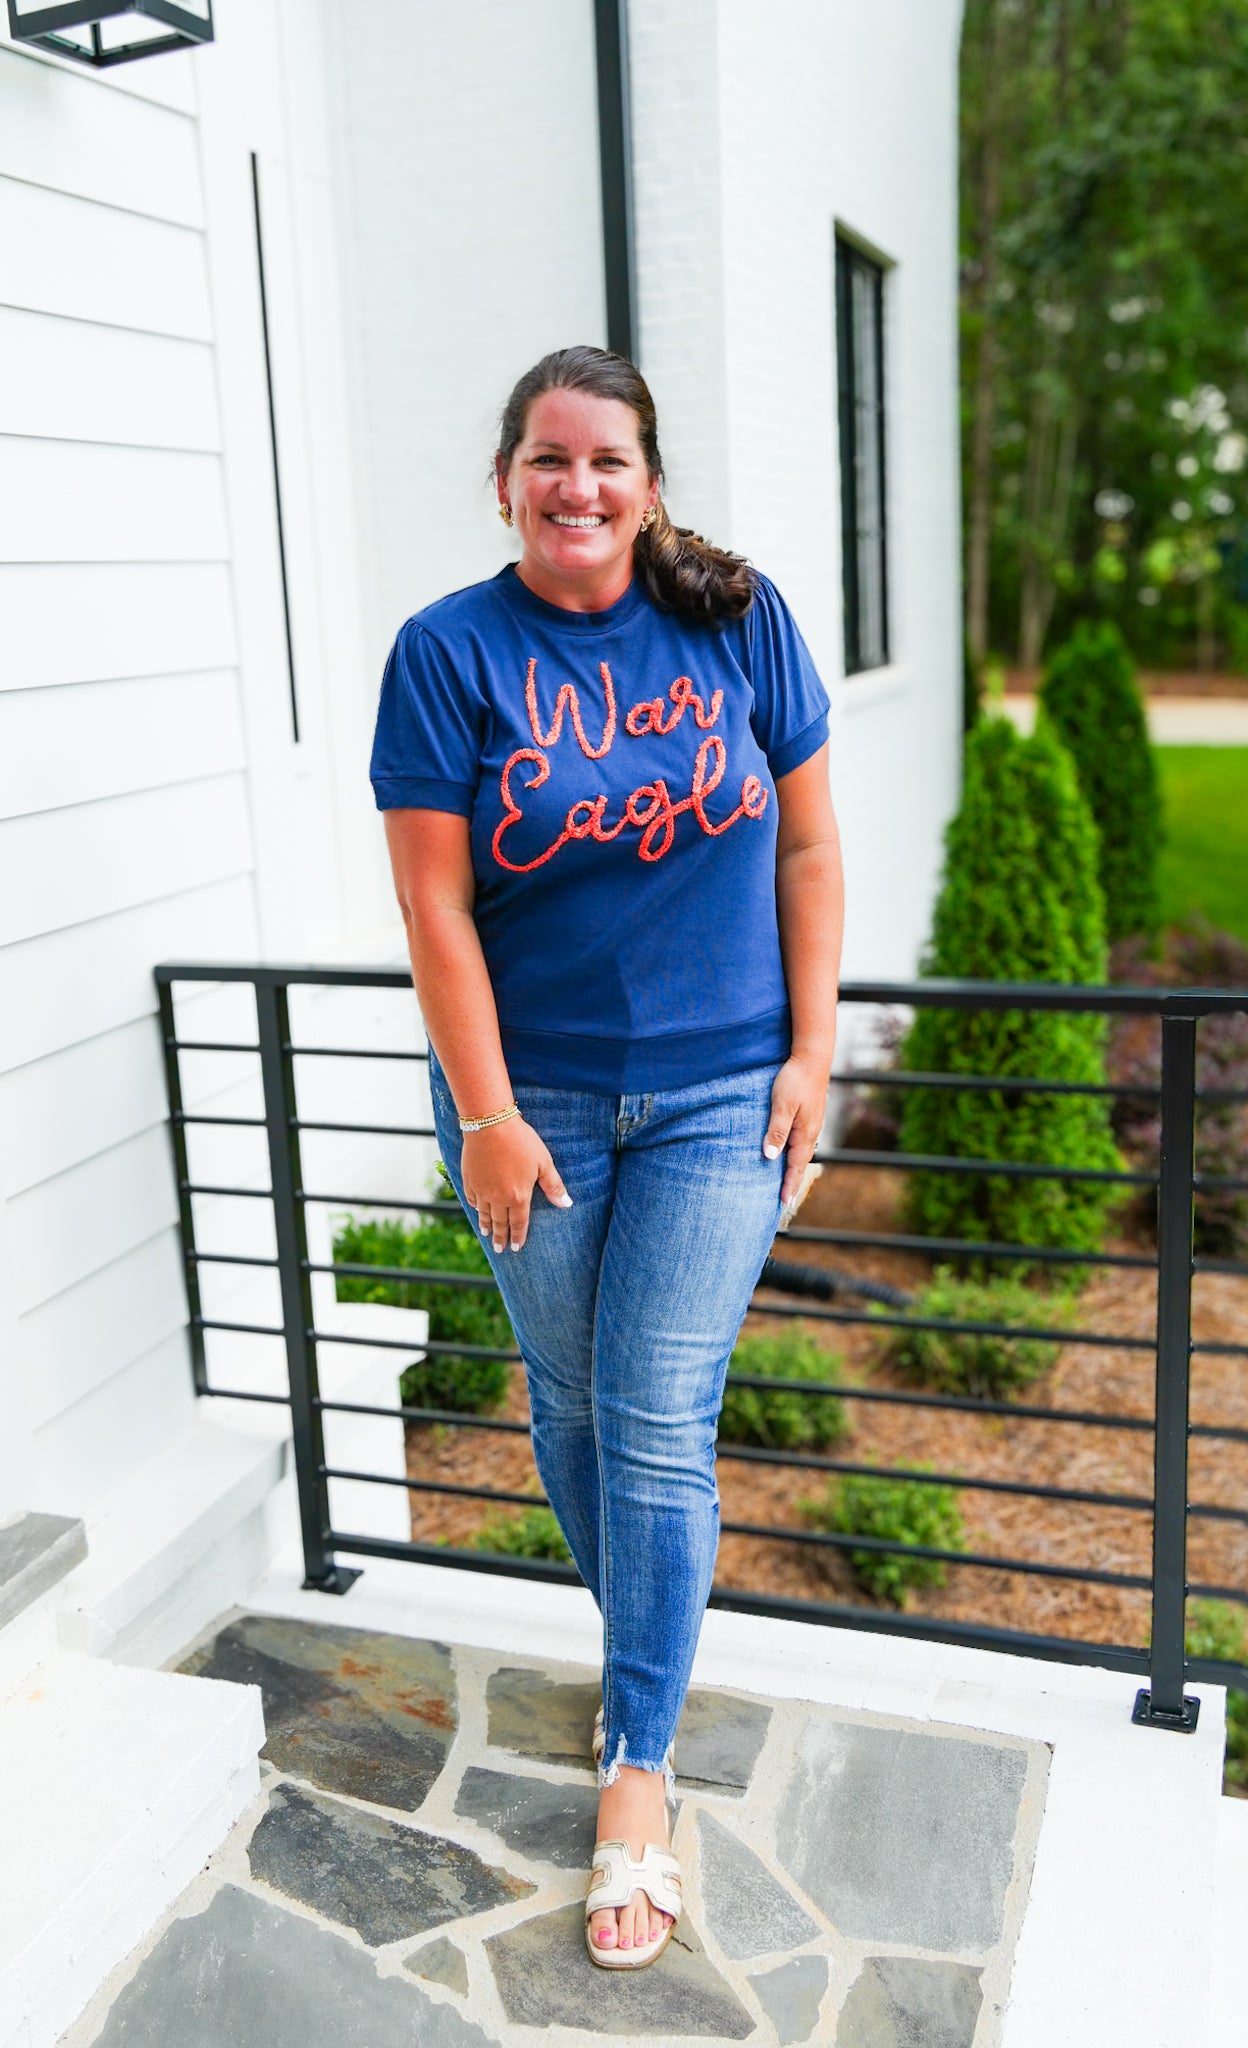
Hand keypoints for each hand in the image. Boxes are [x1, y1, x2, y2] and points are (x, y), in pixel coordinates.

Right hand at [462, 1117, 571, 1252]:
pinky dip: (476, 1208)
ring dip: (486, 1226)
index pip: (519, 1223)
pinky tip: (477, 1210)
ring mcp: (482, 1190)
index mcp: (518, 1197)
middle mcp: (498, 1198)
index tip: (516, 1248)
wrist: (490, 1124)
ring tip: (487, 1235)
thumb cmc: (521, 1142)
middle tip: (500, 1249)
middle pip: (500, 1223)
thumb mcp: (543, 1163)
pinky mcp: (469, 1180)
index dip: (518, 1236)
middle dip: (500, 1237)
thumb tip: (566, 1204)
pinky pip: (472, 1199)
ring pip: (484, 1214)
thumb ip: (553, 1186)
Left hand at [763, 1052, 832, 1207]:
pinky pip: (802, 1142)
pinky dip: (796, 1154)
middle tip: (785, 1202)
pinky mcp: (809, 1115)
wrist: (812, 1057)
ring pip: (802, 1153)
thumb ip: (776, 1130)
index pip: (795, 1166)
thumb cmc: (795, 1079)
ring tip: (787, 1183)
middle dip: (793, 1182)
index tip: (783, 1203)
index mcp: (805, 1133)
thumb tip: (771, 1157)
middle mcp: (811, 1132)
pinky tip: (790, 1154)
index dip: (789, 1185)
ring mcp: (812, 1124)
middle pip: (801, 1163)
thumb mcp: (782, 1105)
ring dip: (795, 1169)